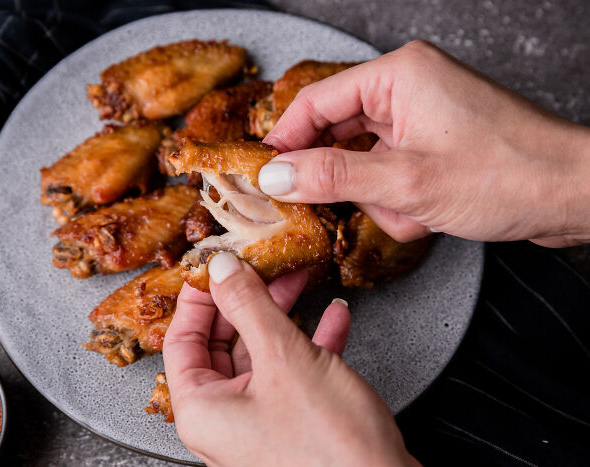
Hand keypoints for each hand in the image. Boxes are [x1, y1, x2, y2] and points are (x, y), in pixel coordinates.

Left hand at [163, 252, 418, 466]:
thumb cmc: (332, 451)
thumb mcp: (284, 358)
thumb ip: (250, 306)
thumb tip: (222, 271)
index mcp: (203, 410)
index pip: (183, 339)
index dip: (199, 297)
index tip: (216, 267)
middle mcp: (225, 421)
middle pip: (224, 342)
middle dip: (249, 300)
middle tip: (263, 268)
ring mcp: (260, 424)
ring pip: (262, 353)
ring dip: (283, 315)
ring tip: (298, 281)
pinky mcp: (295, 425)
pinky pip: (294, 372)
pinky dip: (312, 342)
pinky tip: (333, 318)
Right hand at [259, 40, 589, 246]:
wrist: (574, 194)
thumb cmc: (507, 175)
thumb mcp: (405, 182)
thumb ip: (331, 176)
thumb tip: (275, 176)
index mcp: (398, 75)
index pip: (315, 103)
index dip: (285, 143)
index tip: (266, 178)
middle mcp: (407, 87)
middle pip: (338, 134)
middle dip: (348, 180)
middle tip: (342, 207)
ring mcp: (422, 116)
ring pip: (364, 160)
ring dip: (380, 197)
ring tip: (412, 213)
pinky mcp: (434, 142)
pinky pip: (390, 170)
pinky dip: (398, 199)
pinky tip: (424, 214)